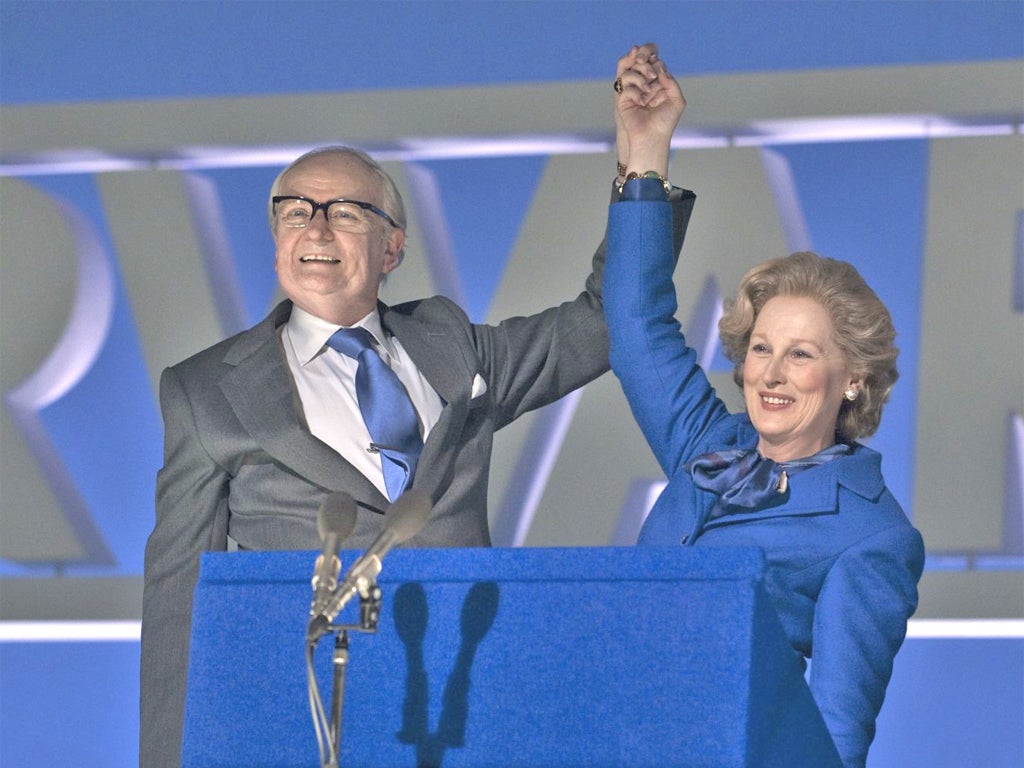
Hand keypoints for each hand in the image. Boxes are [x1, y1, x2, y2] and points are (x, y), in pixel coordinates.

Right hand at [614, 43, 685, 176]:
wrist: (652, 137)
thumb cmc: (665, 122)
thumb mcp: (677, 100)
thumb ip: (671, 82)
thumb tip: (660, 68)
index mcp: (658, 84)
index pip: (655, 64)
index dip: (656, 62)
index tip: (658, 71)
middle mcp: (645, 85)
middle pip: (641, 63)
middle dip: (646, 65)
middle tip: (653, 75)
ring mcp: (633, 91)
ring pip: (631, 71)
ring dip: (641, 76)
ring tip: (648, 89)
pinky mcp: (624, 100)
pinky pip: (626, 87)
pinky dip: (635, 92)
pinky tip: (641, 103)